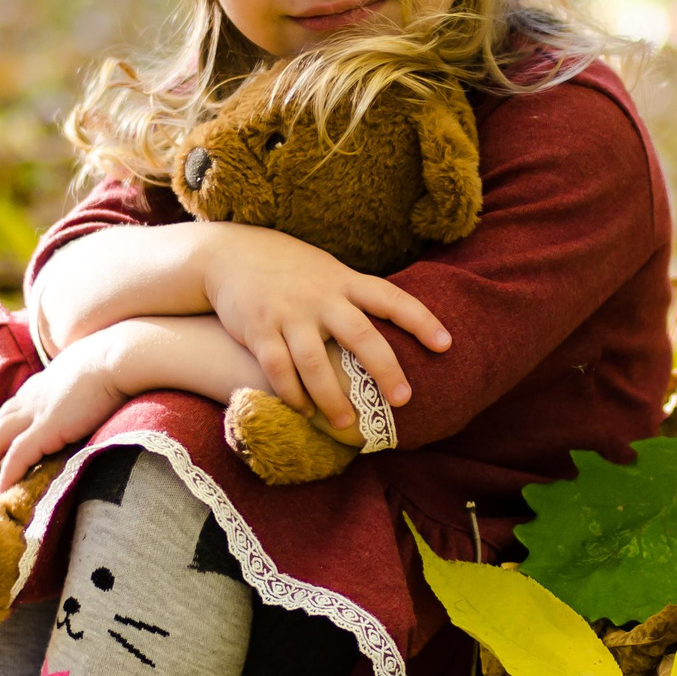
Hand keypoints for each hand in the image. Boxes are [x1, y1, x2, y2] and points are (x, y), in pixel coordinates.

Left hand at [0, 333, 128, 494]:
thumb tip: (90, 395)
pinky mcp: (46, 427)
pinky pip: (18, 455)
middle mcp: (31, 398)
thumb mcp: (85, 372)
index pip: (10, 411)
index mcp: (41, 385)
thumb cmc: (113, 362)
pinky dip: (7, 473)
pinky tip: (0, 490)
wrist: (118, 357)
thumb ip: (78, 387)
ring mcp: (36, 412)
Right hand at [199, 225, 451, 430]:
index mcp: (344, 281)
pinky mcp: (258, 330)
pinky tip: (305, 411)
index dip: (421, 320)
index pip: (391, 298)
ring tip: (348, 421)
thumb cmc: (291, 269)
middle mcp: (320, 297)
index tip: (446, 345)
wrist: (230, 254)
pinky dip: (292, 394)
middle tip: (403, 399)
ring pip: (315, 362)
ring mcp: (288, 314)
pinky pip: (278, 369)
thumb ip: (356, 296)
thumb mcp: (329, 271)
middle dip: (384, 368)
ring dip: (332, 397)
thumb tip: (397, 324)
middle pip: (360, 334)